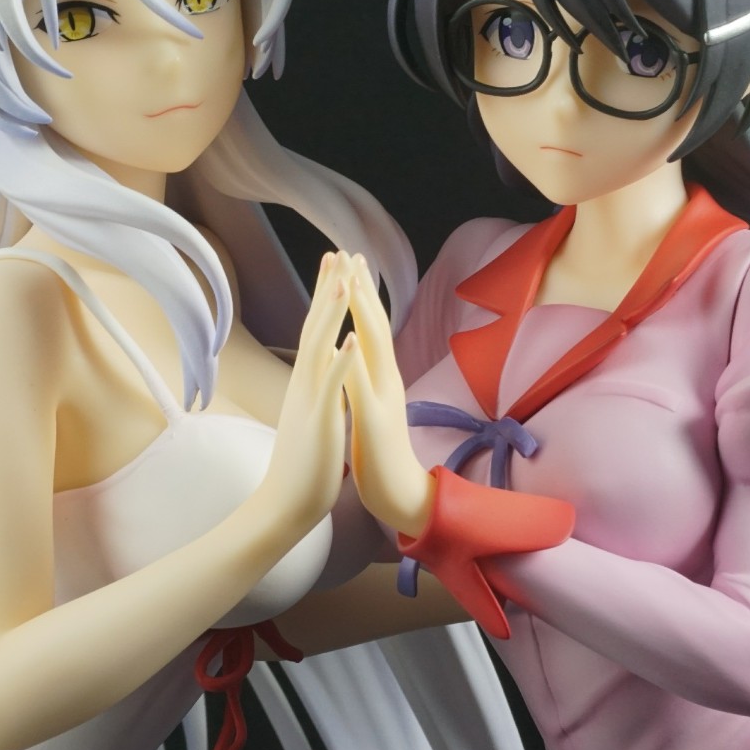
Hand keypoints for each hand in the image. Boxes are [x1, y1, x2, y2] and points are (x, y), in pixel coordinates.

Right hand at [258, 253, 357, 532]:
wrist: (284, 505)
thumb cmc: (301, 465)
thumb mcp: (312, 416)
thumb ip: (318, 389)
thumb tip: (325, 366)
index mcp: (307, 383)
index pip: (317, 331)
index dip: (326, 297)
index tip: (335, 265)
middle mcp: (305, 384)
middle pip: (315, 327)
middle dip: (327, 289)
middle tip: (336, 252)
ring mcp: (309, 401)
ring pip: (320, 349)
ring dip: (332, 314)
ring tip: (343, 280)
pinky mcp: (318, 422)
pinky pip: (331, 387)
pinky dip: (342, 362)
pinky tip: (351, 339)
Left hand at [338, 254, 433, 537]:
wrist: (403, 498)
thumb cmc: (381, 456)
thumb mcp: (369, 410)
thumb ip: (365, 383)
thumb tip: (355, 358)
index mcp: (380, 379)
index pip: (369, 328)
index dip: (358, 295)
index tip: (346, 263)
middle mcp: (386, 382)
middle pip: (375, 326)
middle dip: (362, 288)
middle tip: (351, 251)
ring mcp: (384, 400)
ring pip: (374, 348)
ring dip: (364, 311)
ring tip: (355, 278)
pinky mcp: (376, 423)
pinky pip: (364, 387)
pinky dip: (357, 362)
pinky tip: (349, 340)